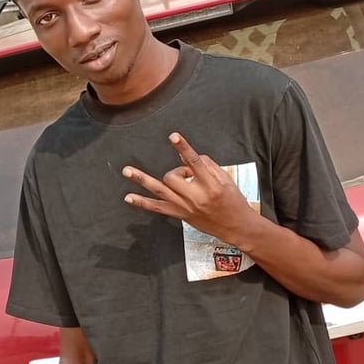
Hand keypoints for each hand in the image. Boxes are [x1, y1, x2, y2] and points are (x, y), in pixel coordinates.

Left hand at [122, 133, 259, 247]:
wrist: (236, 227)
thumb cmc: (234, 202)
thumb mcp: (227, 179)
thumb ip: (208, 165)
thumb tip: (188, 156)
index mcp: (211, 185)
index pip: (195, 162)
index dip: (183, 148)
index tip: (173, 136)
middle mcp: (196, 197)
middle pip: (173, 176)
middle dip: (178, 171)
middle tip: (188, 176)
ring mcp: (186, 207)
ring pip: (159, 190)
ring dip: (141, 179)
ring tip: (127, 170)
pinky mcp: (180, 215)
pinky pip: (157, 208)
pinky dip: (142, 202)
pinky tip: (129, 197)